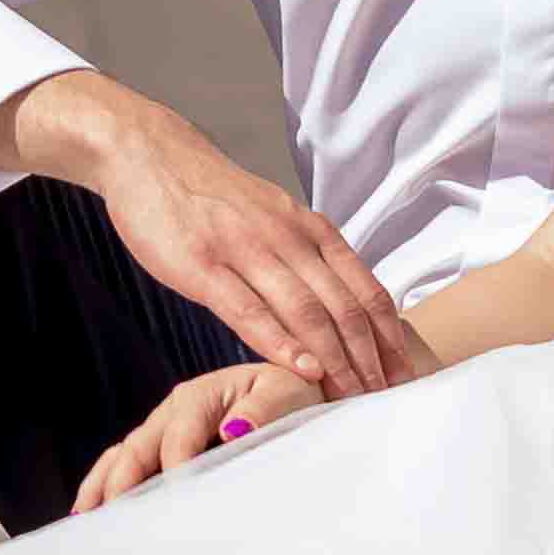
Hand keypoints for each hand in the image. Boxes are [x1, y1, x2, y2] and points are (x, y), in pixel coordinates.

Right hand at [70, 362, 325, 514]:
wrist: (299, 390)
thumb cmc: (293, 394)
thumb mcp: (285, 394)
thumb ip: (261, 411)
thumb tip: (231, 429)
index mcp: (199, 397)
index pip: (177, 441)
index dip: (173, 474)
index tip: (172, 507)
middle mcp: (173, 411)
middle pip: (136, 450)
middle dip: (120, 485)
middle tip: (108, 522)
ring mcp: (164, 429)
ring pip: (123, 457)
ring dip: (102, 486)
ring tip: (82, 519)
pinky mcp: (164, 447)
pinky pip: (128, 463)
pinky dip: (107, 485)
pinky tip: (89, 510)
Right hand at [84, 120, 430, 395]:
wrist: (150, 155)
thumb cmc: (210, 197)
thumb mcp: (272, 219)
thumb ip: (303, 260)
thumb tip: (334, 310)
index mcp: (308, 228)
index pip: (365, 289)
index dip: (389, 337)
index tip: (404, 374)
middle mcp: (287, 237)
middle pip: (344, 307)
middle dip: (370, 359)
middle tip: (385, 399)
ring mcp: (245, 249)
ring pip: (306, 312)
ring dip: (335, 360)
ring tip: (352, 398)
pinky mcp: (203, 264)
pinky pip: (249, 310)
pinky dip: (280, 343)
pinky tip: (301, 369)